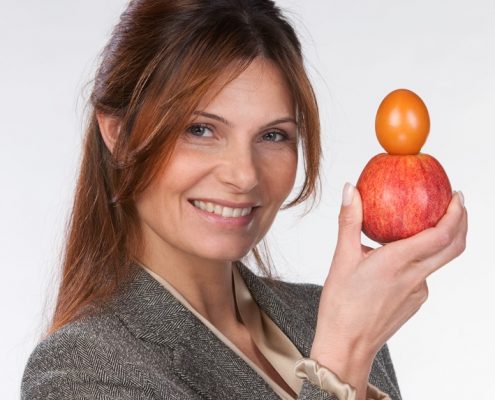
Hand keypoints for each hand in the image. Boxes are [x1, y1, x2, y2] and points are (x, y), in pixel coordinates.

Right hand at [310, 183, 466, 396]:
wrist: (347, 345)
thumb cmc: (341, 304)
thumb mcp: (342, 259)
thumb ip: (350, 221)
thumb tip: (351, 189)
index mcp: (398, 262)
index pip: (441, 234)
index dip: (455, 213)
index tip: (456, 195)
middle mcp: (415, 277)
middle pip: (454, 247)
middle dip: (461, 222)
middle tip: (456, 202)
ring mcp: (418, 292)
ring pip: (438, 261)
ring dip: (439, 240)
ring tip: (419, 225)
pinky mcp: (415, 301)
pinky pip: (423, 274)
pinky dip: (419, 259)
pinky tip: (396, 259)